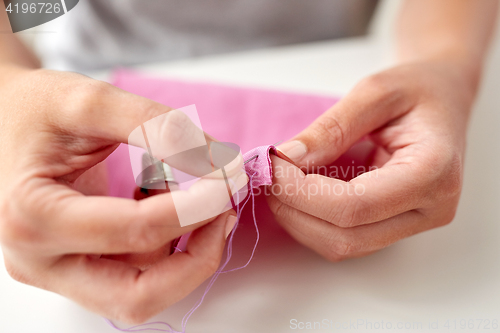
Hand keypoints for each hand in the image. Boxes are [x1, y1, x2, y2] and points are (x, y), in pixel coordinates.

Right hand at [0, 67, 239, 322]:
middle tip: (225, 210)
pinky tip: (171, 204)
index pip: (133, 230)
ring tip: (200, 200)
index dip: (195, 205)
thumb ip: (154, 126)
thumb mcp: (89, 100)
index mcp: (33, 216)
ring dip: (187, 256)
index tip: (230, 176)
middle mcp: (41, 260)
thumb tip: (216, 162)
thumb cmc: (34, 109)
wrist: (4, 121)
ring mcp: (60, 271)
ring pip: (142, 294)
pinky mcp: (79, 268)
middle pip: (138, 294)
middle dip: (197, 257)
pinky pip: (138, 276)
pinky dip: (171, 248)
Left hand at [268, 59, 475, 260]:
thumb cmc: (418, 89)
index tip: (271, 164)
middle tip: (268, 174)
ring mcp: (414, 223)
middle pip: (345, 236)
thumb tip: (286, 159)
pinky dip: (312, 220)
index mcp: (433, 173)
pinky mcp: (395, 225)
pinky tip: (298, 193)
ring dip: (299, 220)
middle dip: (294, 209)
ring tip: (279, 182)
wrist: (443, 100)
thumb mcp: (375, 92)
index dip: (301, 191)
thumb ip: (331, 128)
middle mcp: (429, 210)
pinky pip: (346, 238)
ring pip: (343, 245)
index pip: (354, 206)